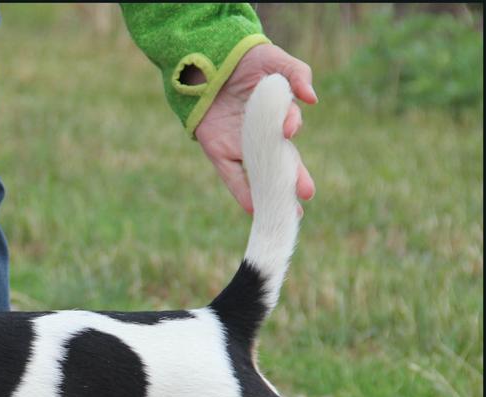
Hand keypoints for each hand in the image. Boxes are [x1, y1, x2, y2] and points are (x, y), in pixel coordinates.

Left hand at [194, 43, 316, 212]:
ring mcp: (241, 146)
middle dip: (294, 177)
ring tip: (284, 210)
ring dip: (271, 192)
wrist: (209, 62)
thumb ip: (298, 75)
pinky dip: (241, 191)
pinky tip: (253, 207)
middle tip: (305, 193)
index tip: (287, 129)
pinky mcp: (219, 152)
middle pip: (281, 160)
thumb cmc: (249, 61)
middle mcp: (263, 135)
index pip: (289, 126)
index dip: (290, 126)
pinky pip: (232, 176)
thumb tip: (312, 98)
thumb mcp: (276, 61)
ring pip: (259, 174)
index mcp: (279, 116)